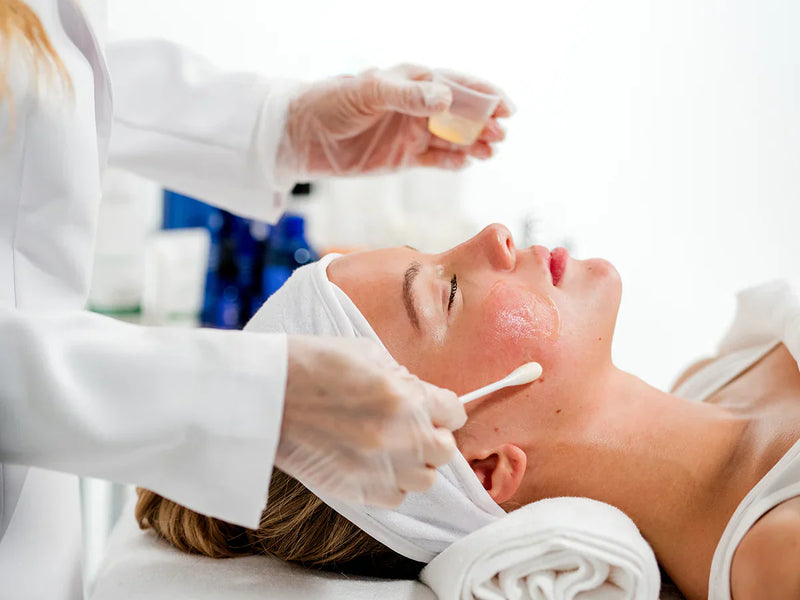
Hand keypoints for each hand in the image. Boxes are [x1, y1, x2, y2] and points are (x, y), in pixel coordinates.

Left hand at [276, 64, 512, 178]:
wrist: (302, 135)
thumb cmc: (330, 103)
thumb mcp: (368, 93)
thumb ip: (406, 96)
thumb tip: (445, 99)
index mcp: (411, 81)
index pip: (456, 85)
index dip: (483, 95)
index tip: (506, 107)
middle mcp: (416, 106)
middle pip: (461, 113)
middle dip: (484, 122)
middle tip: (501, 134)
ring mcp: (411, 132)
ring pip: (452, 138)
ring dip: (474, 143)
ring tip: (491, 151)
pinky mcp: (403, 157)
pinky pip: (435, 159)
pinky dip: (453, 162)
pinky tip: (467, 163)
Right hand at [277, 335, 466, 506]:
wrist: (266, 395)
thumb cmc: (312, 364)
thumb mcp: (367, 352)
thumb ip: (401, 377)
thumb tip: (418, 394)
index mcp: (406, 398)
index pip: (455, 412)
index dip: (445, 408)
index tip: (436, 408)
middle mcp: (400, 437)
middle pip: (446, 451)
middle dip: (434, 436)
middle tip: (413, 426)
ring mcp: (378, 468)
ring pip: (425, 480)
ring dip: (415, 463)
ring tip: (392, 447)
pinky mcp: (356, 490)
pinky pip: (396, 498)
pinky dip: (391, 483)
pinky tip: (374, 463)